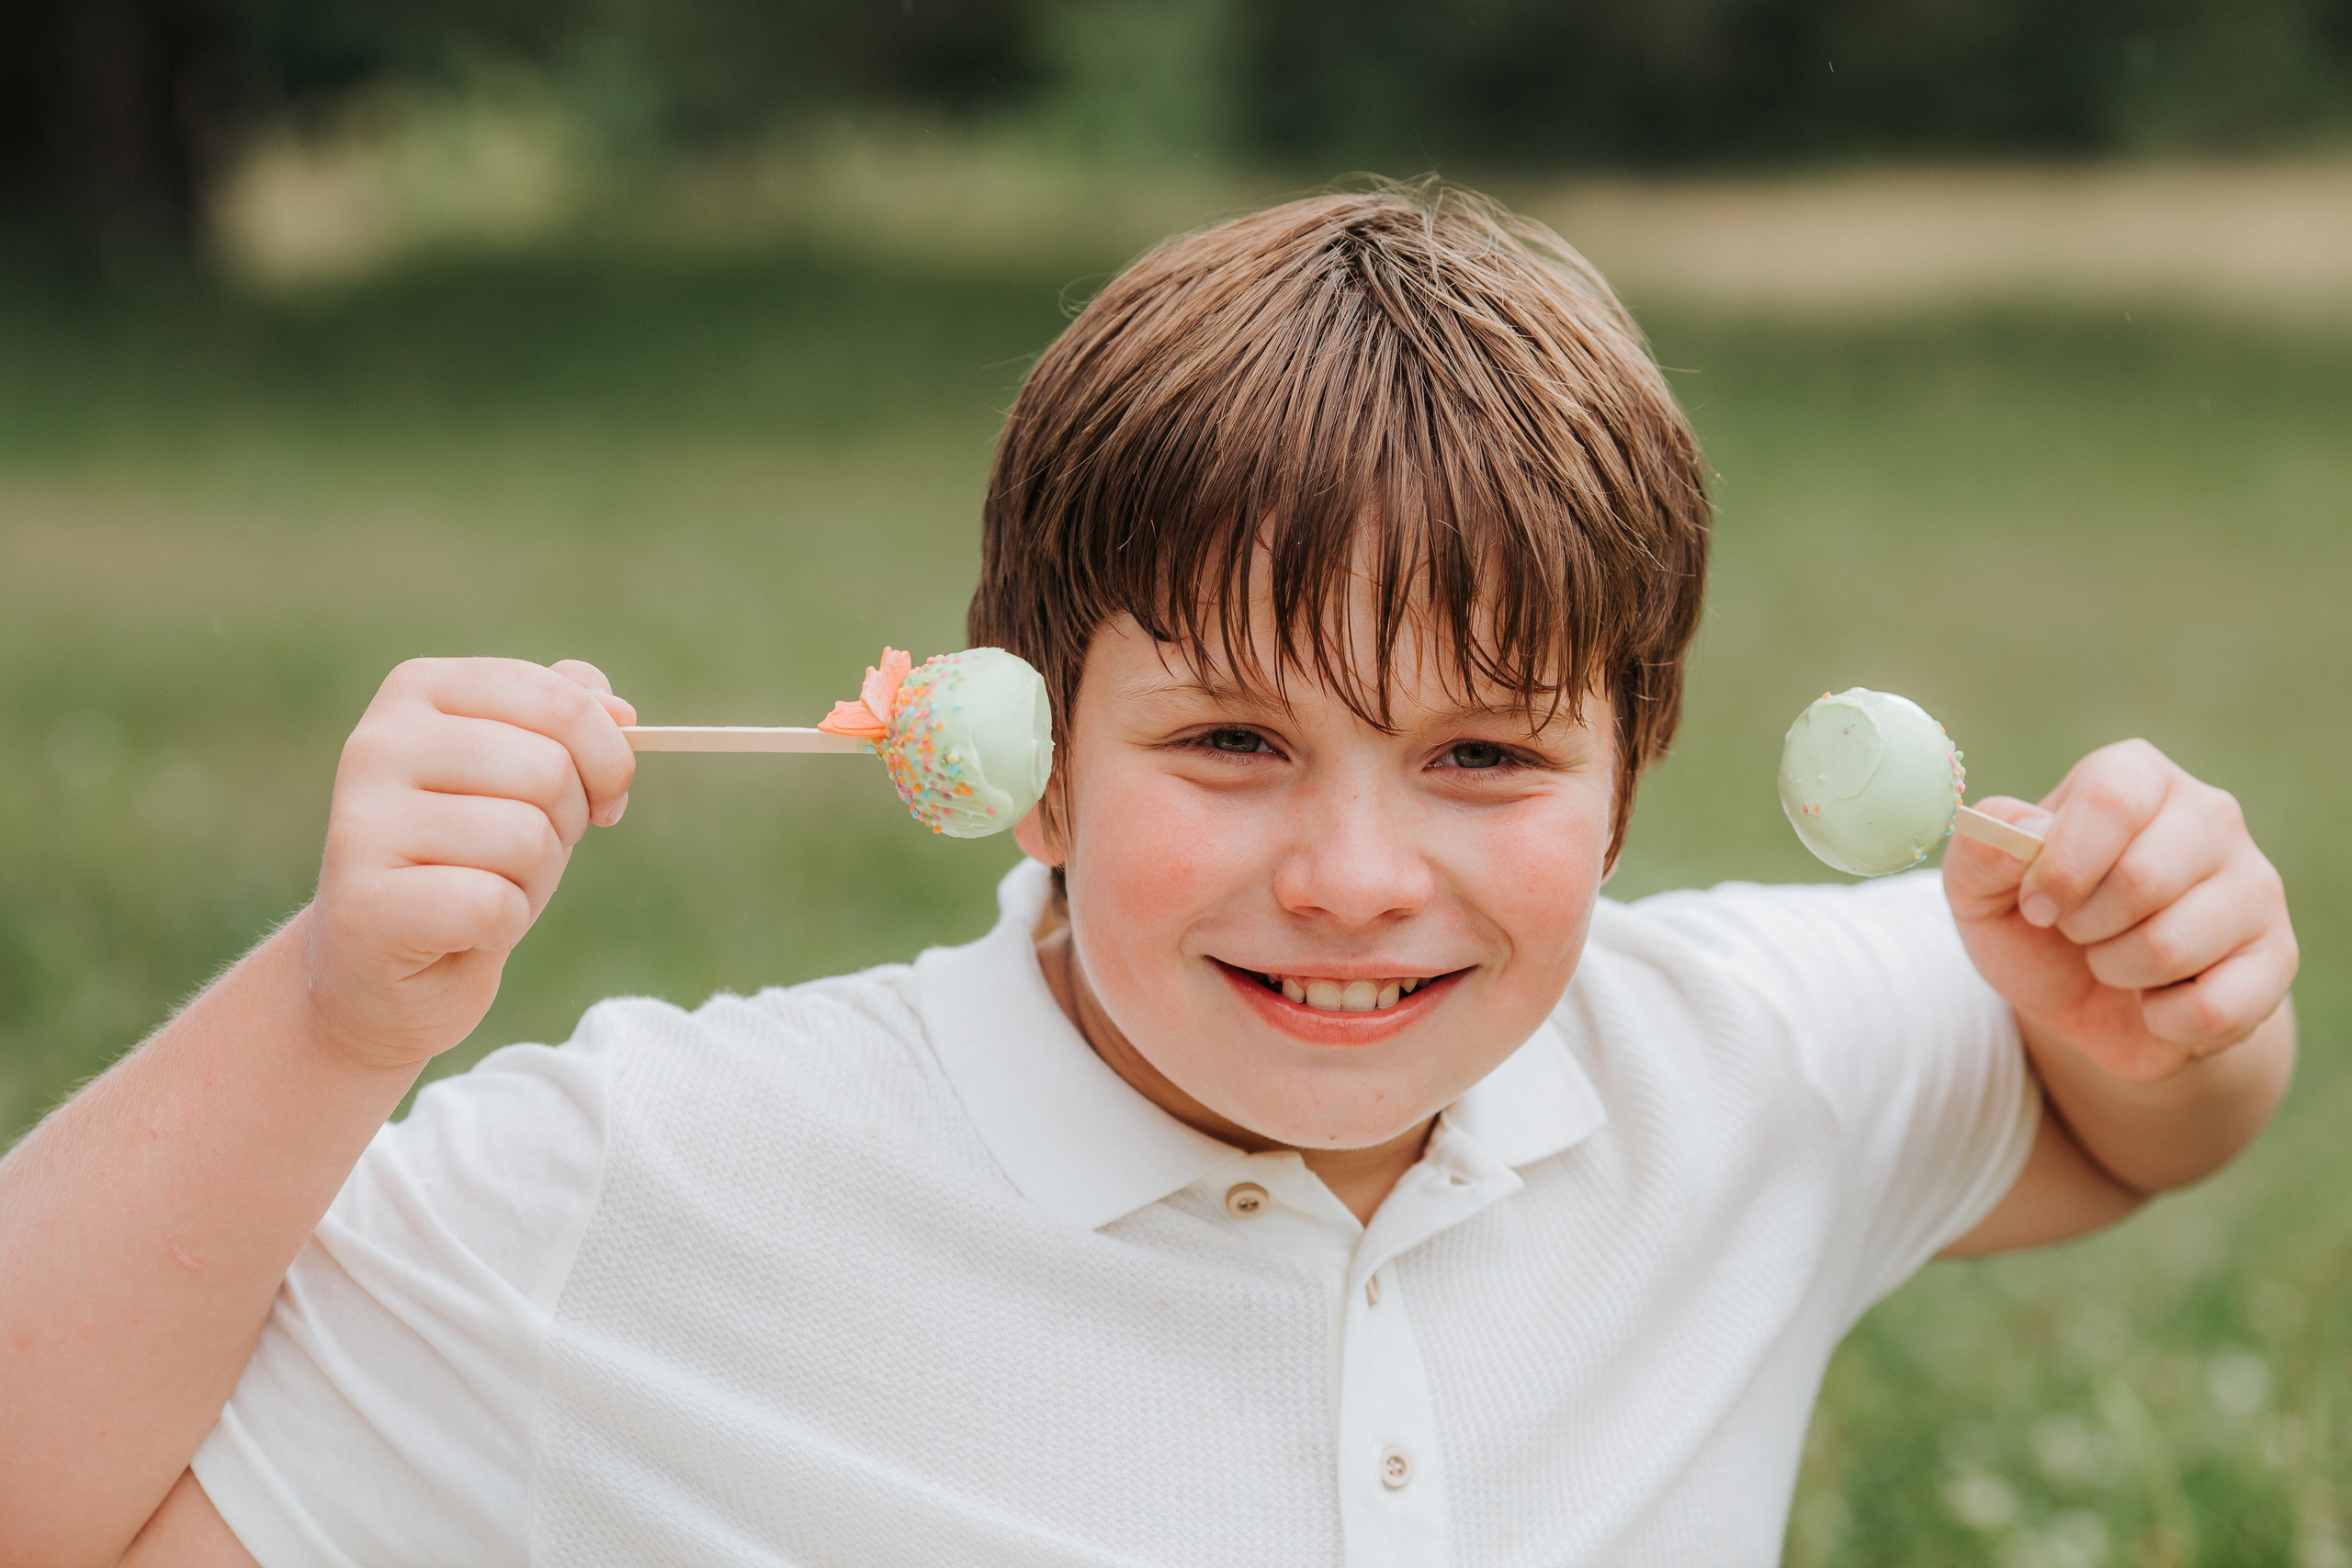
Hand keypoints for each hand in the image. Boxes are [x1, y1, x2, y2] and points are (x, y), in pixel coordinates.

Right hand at [305, 658, 635, 1072]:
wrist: (382, 965)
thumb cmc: (466, 857)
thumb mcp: (525, 775)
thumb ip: (566, 720)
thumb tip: (619, 711)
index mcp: (418, 690)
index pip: (561, 700)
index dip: (608, 759)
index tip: (602, 797)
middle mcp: (378, 742)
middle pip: (549, 770)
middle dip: (566, 825)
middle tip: (521, 855)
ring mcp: (362, 821)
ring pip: (526, 838)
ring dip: (533, 879)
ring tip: (484, 889)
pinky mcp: (363, 902)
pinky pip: (494, 903)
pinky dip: (504, 925)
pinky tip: (461, 930)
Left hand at [1944, 739, 2295, 1083]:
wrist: (2086, 1004)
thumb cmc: (2036, 927)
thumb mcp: (1980, 892)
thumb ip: (1980, 853)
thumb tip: (2017, 830)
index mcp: (2133, 776)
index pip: (2111, 797)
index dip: (2062, 866)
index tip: (2037, 905)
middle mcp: (2209, 814)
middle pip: (2142, 876)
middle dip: (2084, 926)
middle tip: (2076, 932)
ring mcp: (2254, 883)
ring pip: (2173, 945)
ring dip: (2117, 971)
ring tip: (2114, 959)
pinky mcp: (2278, 956)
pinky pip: (2215, 1007)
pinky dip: (2162, 1021)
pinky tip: (2156, 999)